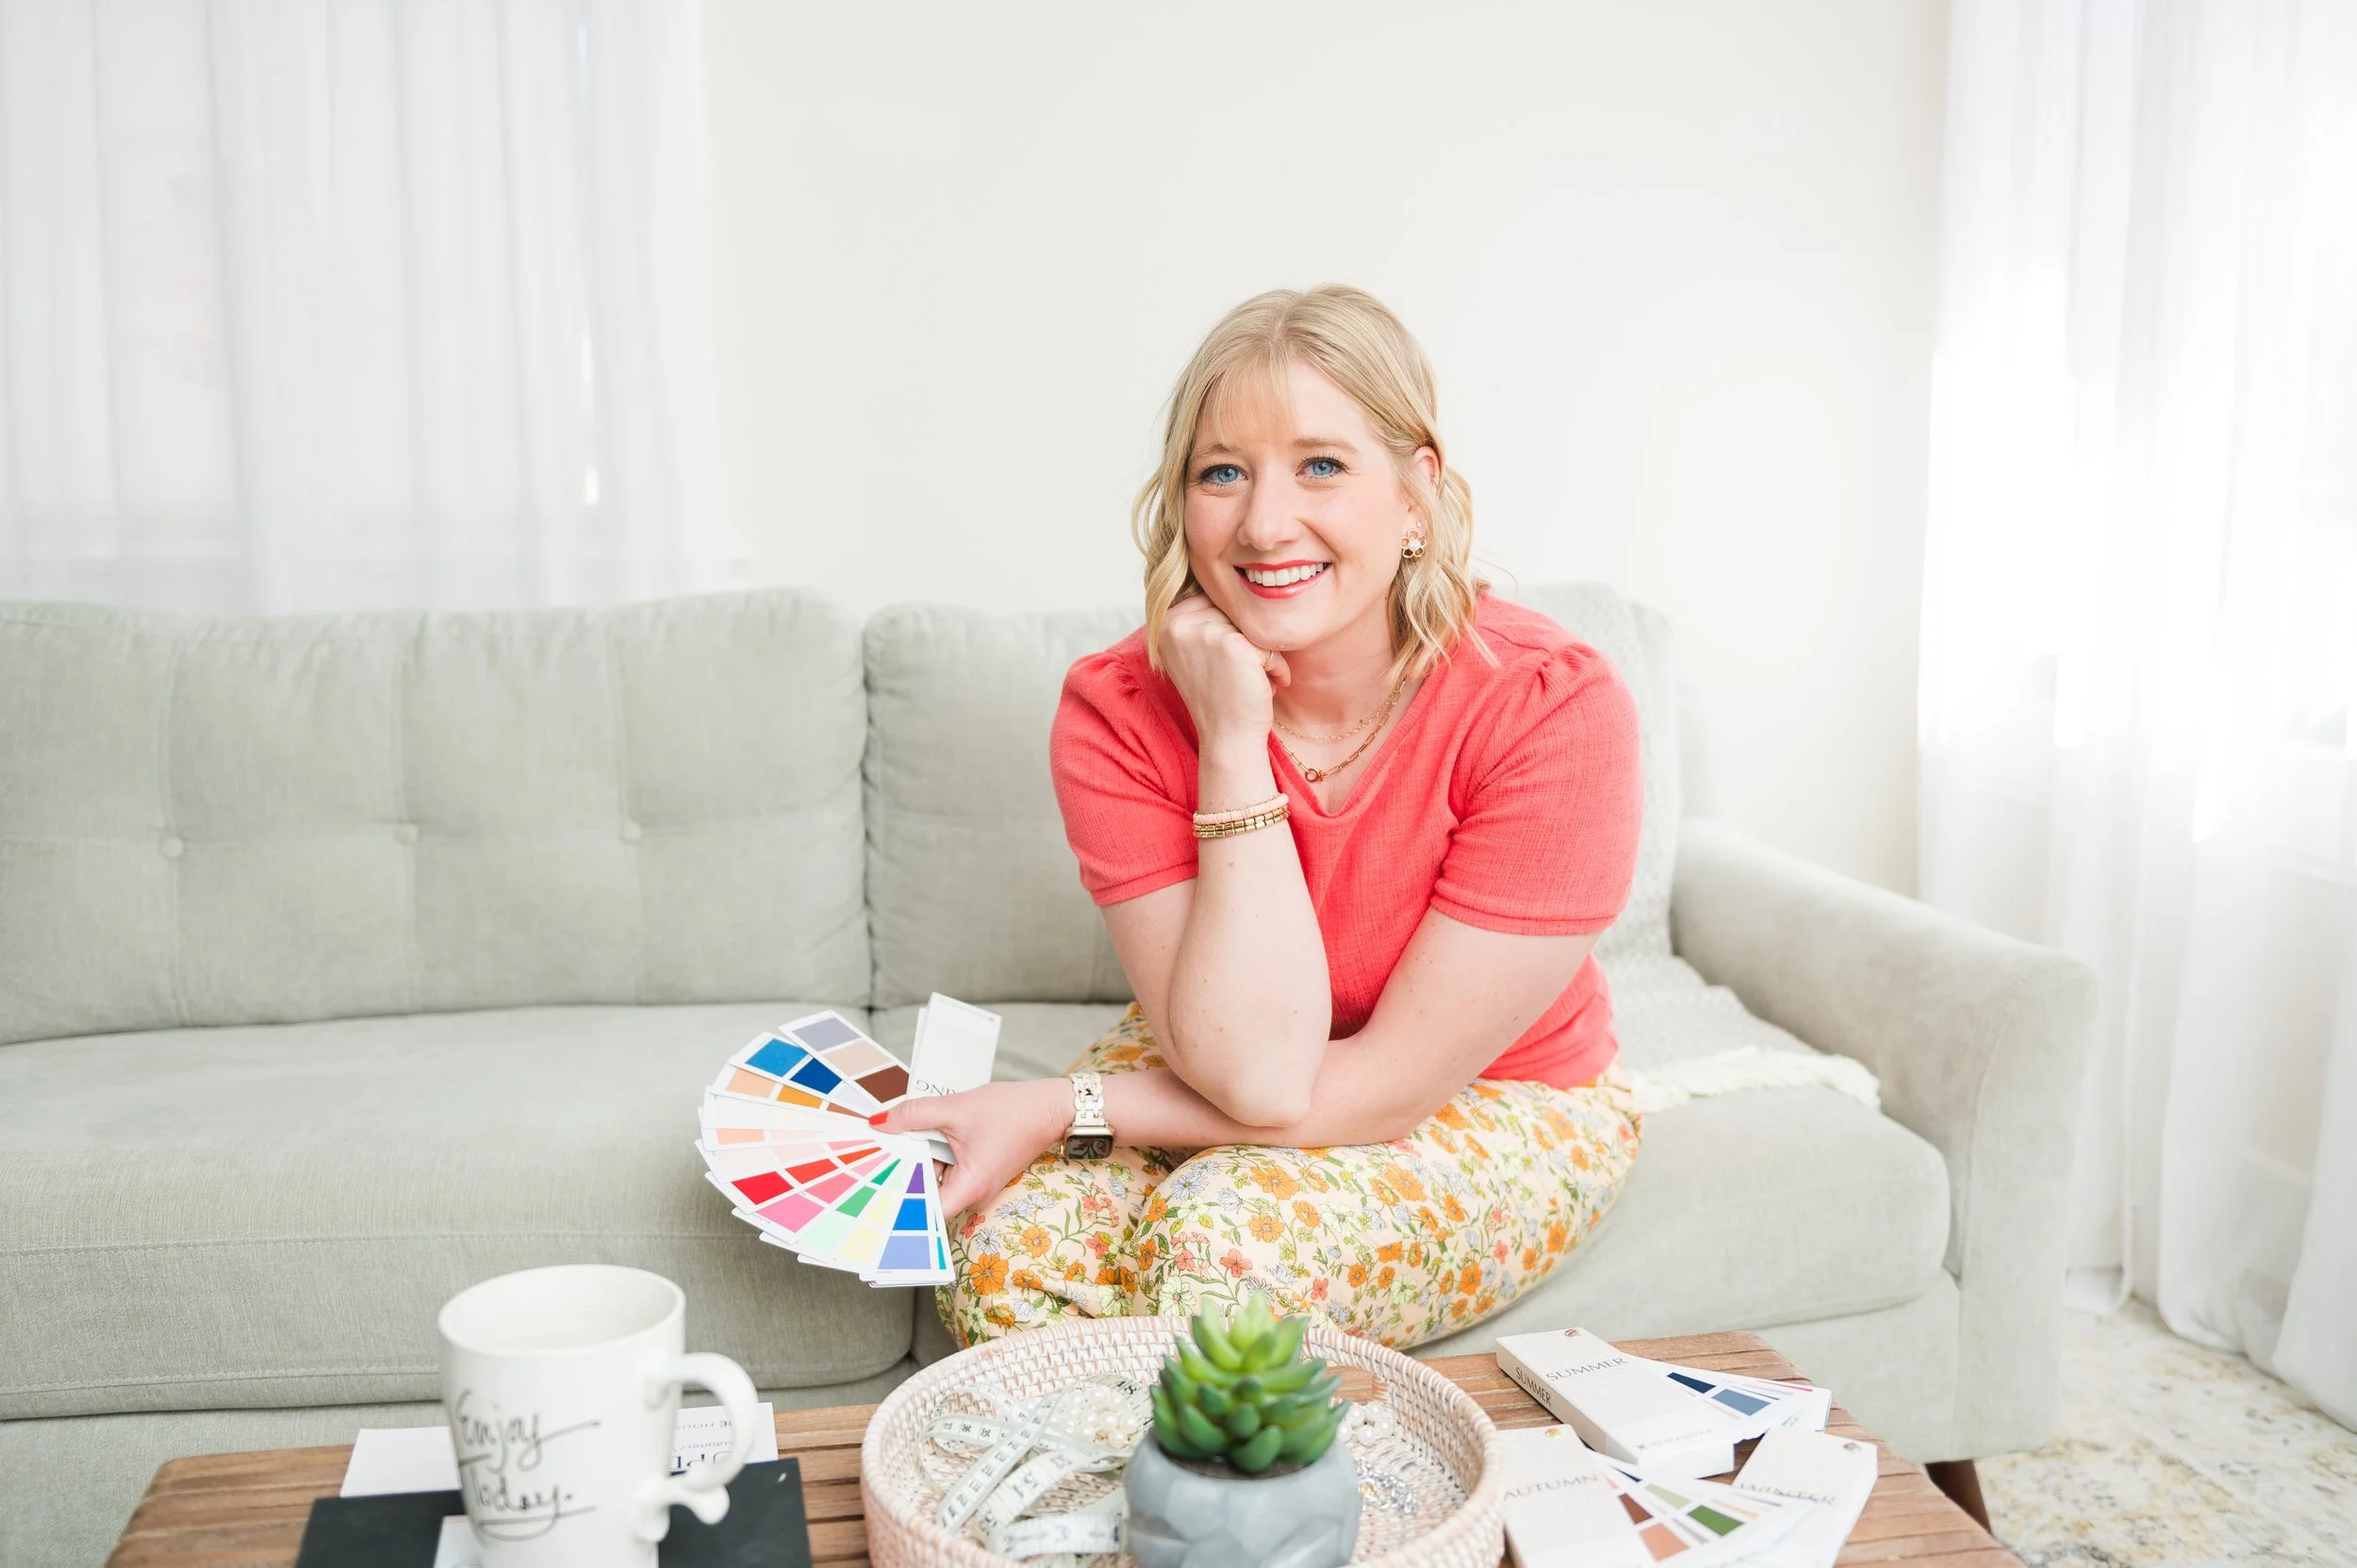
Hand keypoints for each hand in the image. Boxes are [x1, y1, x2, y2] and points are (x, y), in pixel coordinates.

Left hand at [871, 1078, 1071, 1217]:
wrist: (1049, 1108)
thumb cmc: (1013, 1111)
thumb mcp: (956, 1108)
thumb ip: (913, 1114)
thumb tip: (879, 1122)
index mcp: (969, 1187)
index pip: (924, 1212)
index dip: (896, 1205)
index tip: (872, 1193)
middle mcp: (973, 1196)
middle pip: (925, 1194)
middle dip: (902, 1173)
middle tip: (875, 1156)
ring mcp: (976, 1188)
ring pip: (935, 1180)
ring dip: (919, 1160)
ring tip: (898, 1139)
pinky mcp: (978, 1176)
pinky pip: (947, 1171)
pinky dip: (934, 1155)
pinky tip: (923, 1137)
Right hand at [1158, 594, 1289, 748]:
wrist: (1227, 738)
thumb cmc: (1219, 696)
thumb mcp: (1196, 651)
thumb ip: (1199, 616)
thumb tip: (1222, 573)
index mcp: (1165, 622)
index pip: (1212, 601)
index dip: (1228, 634)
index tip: (1221, 667)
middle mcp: (1177, 624)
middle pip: (1232, 610)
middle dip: (1246, 642)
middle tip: (1237, 676)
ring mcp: (1203, 632)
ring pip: (1251, 626)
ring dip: (1262, 654)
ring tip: (1249, 682)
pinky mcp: (1231, 644)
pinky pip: (1268, 643)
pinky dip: (1275, 666)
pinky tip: (1262, 687)